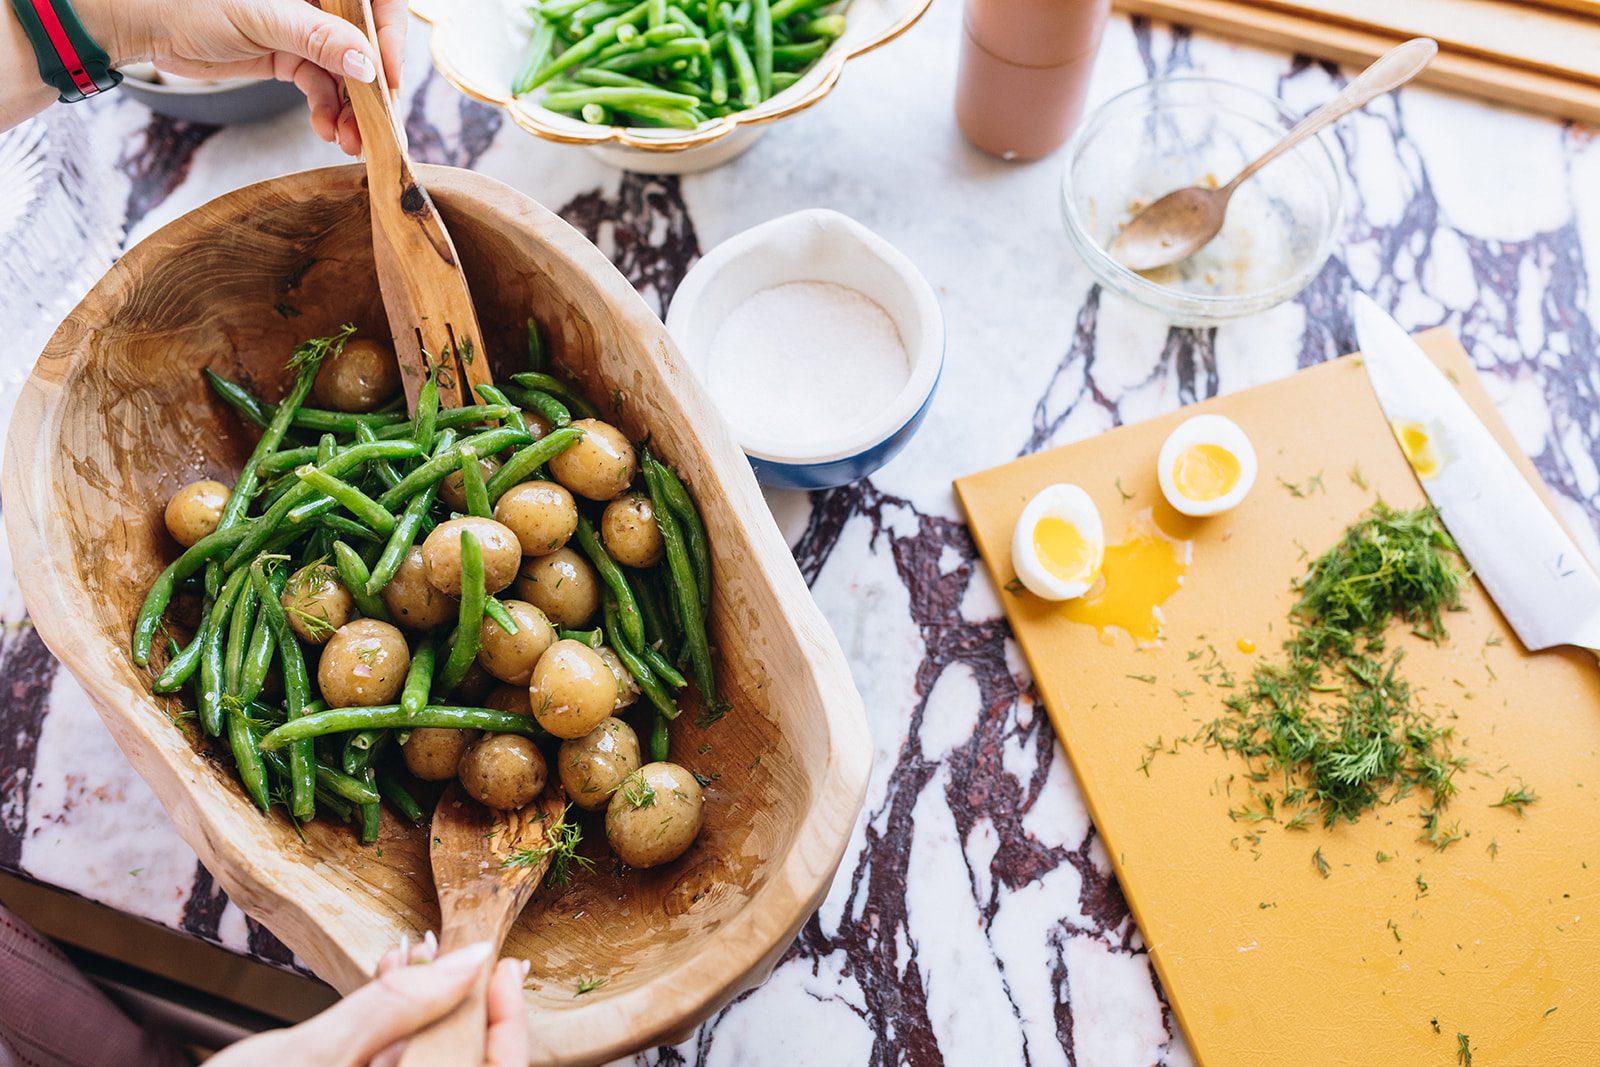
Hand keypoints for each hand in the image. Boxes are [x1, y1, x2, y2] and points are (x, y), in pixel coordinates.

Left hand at [82, 0, 408, 153]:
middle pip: (365, 44)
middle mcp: (317, 2)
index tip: (390, 79)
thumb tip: (369, 66)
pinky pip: (324, 86)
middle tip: (374, 126)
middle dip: (372, 89)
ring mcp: (305, 29)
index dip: (391, 39)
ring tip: (348, 140)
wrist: (144, 22)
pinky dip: (328, 110)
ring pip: (347, 72)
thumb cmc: (191, 1)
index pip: (377, 4)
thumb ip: (319, 38)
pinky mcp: (290, 55)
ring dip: (352, 110)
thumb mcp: (263, 18)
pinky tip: (327, 129)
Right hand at [209, 936, 529, 1066]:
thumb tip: (467, 960)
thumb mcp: (308, 1054)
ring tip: (413, 957)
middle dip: (464, 1008)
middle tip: (464, 953)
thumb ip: (393, 1007)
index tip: (503, 964)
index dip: (505, 1022)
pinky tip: (385, 987)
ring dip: (427, 1015)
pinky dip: (395, 1038)